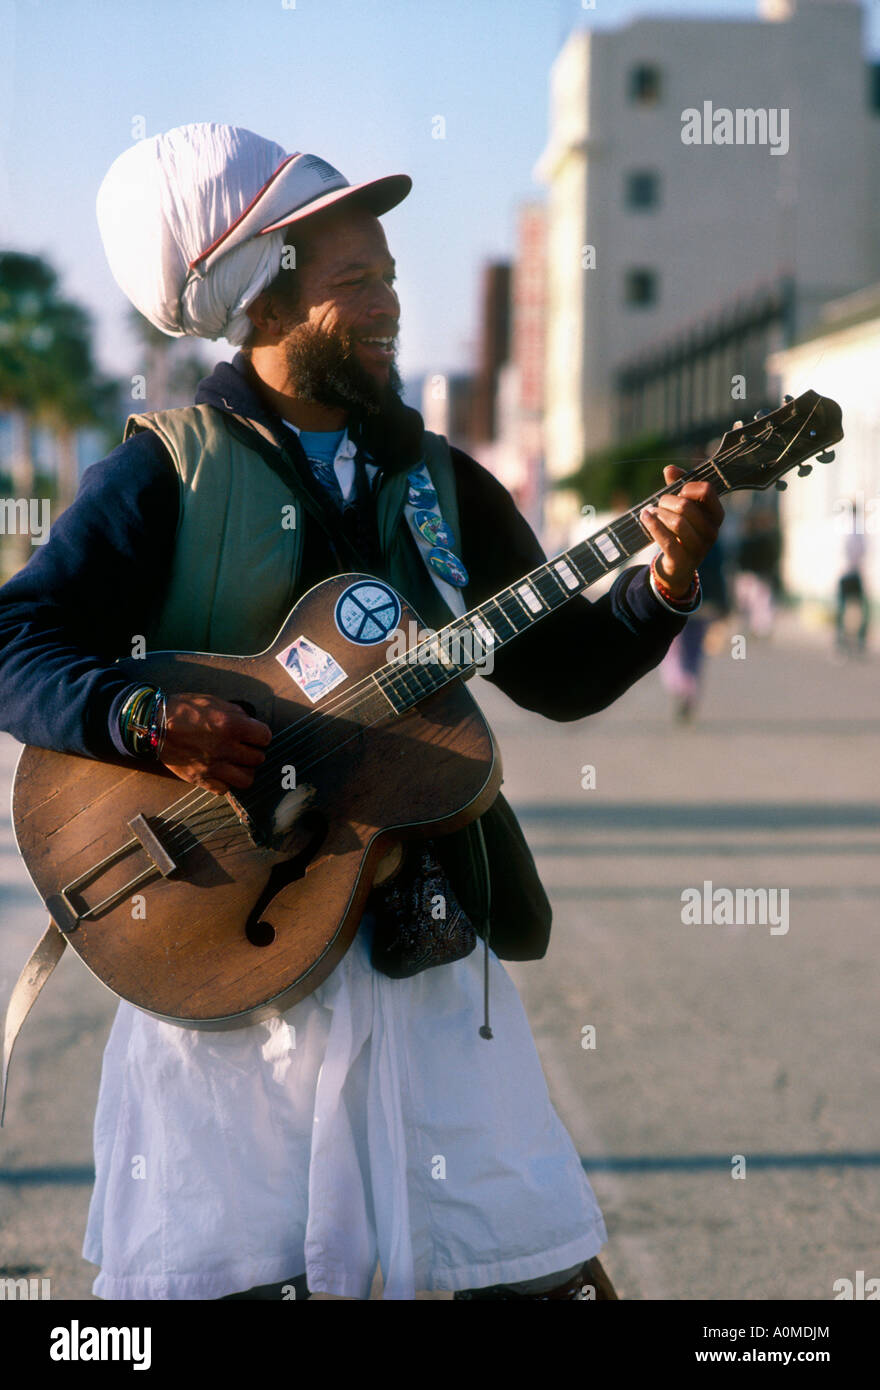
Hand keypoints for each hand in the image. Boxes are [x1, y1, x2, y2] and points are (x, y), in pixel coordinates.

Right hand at [159, 693, 272, 793]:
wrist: (153, 724)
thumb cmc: (183, 709)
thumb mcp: (212, 701)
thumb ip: (236, 712)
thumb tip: (250, 721)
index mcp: (231, 726)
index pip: (265, 737)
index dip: (261, 735)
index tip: (254, 735)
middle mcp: (226, 748)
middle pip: (258, 758)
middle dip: (253, 751)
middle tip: (244, 748)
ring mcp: (213, 766)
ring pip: (247, 779)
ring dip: (245, 770)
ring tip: (237, 763)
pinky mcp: (201, 779)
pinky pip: (224, 789)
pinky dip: (226, 783)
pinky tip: (221, 772)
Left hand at [640, 465, 724, 597]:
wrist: (678, 566)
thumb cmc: (682, 530)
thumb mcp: (683, 508)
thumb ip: (678, 486)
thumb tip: (670, 469)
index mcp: (716, 515)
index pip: (707, 490)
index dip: (688, 486)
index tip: (678, 491)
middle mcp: (712, 532)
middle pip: (686, 506)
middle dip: (667, 501)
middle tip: (659, 504)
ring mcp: (699, 548)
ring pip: (677, 522)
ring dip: (659, 513)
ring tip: (651, 512)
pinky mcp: (683, 561)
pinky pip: (666, 540)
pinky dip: (652, 525)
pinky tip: (645, 517)